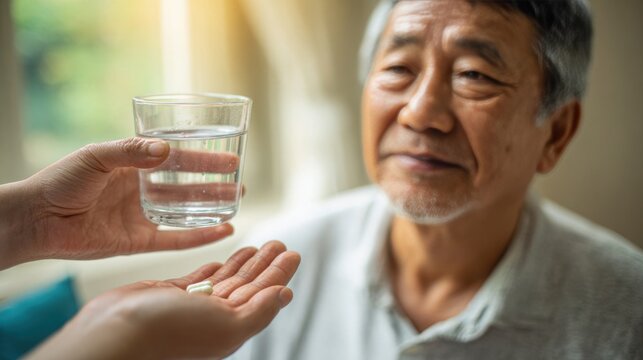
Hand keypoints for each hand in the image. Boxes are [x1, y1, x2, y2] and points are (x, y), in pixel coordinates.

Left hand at [1, 137, 237, 267]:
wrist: (37, 220)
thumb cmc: (60, 182)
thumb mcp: (95, 157)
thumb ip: (130, 152)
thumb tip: (165, 150)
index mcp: (133, 164)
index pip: (177, 159)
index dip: (204, 158)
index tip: (231, 158)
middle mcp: (142, 189)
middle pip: (187, 185)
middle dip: (215, 183)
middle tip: (241, 182)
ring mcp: (142, 216)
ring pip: (186, 211)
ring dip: (212, 206)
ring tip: (237, 202)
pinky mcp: (139, 241)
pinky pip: (176, 239)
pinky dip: (200, 235)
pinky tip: (222, 230)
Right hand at [27, 241, 300, 359]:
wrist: (114, 334)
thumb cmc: (169, 333)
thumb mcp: (225, 326)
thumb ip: (258, 311)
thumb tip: (286, 294)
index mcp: (231, 327)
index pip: (263, 294)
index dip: (279, 274)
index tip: (293, 253)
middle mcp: (213, 317)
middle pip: (247, 285)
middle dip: (264, 264)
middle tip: (279, 242)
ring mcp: (191, 305)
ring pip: (225, 279)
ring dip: (243, 262)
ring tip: (259, 245)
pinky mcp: (168, 294)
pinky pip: (198, 279)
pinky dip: (213, 268)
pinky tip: (223, 258)